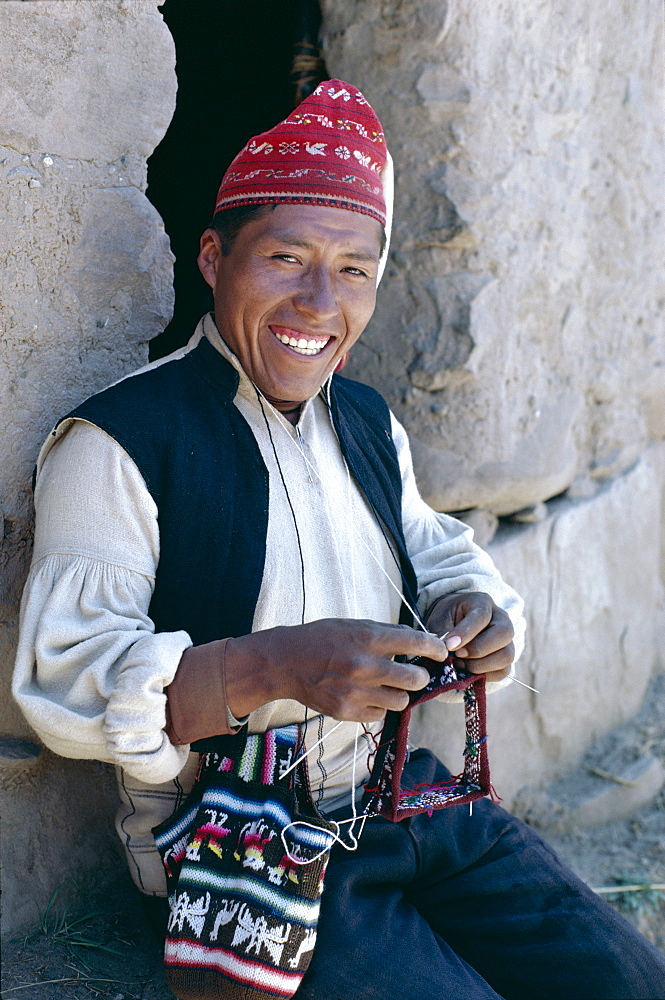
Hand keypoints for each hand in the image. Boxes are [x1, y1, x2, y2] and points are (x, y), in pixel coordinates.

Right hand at [226, 619, 448, 722]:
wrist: (286, 662)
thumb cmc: (322, 638)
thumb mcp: (354, 625)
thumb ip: (386, 632)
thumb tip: (419, 639)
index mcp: (368, 639)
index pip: (416, 643)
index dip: (436, 648)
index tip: (442, 652)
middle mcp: (365, 666)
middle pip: (416, 679)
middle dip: (421, 676)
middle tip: (414, 673)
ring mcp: (356, 692)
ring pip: (402, 701)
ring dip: (400, 693)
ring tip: (388, 686)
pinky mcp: (347, 711)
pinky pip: (380, 714)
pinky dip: (380, 706)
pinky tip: (369, 696)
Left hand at [425, 593, 513, 683]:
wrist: (453, 624)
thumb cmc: (446, 619)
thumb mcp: (440, 619)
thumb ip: (443, 634)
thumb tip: (447, 653)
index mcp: (482, 602)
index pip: (482, 616)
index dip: (466, 633)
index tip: (449, 645)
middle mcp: (501, 619)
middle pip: (503, 633)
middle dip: (478, 649)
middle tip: (457, 655)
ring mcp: (507, 639)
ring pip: (506, 655)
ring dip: (480, 665)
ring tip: (460, 664)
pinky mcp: (505, 657)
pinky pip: (504, 671)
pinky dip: (485, 675)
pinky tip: (468, 671)